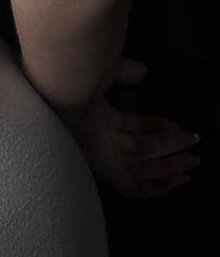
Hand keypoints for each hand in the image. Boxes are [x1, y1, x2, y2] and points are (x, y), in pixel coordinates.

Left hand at [61, 57, 201, 198]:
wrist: (63, 90)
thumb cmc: (79, 77)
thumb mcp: (106, 69)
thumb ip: (124, 69)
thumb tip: (142, 70)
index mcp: (100, 117)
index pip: (134, 127)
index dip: (157, 127)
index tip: (176, 126)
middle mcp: (103, 140)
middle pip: (143, 150)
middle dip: (171, 150)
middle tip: (192, 151)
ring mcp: (106, 155)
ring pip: (145, 166)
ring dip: (172, 164)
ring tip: (192, 160)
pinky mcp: (107, 170)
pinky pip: (135, 186)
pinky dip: (158, 186)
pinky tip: (177, 179)